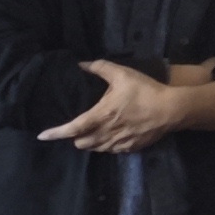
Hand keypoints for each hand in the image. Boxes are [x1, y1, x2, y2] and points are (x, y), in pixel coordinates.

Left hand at [40, 62, 214, 154]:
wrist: (172, 109)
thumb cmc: (145, 90)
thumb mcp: (122, 74)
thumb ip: (100, 68)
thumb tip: (81, 64)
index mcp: (100, 115)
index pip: (72, 129)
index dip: (55, 133)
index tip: (42, 136)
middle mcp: (106, 133)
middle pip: (80, 143)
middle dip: (76, 137)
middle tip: (79, 126)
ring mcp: (118, 143)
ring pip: (95, 149)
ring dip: (90, 142)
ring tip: (94, 131)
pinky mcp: (130, 148)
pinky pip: (111, 151)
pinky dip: (106, 145)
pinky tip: (112, 135)